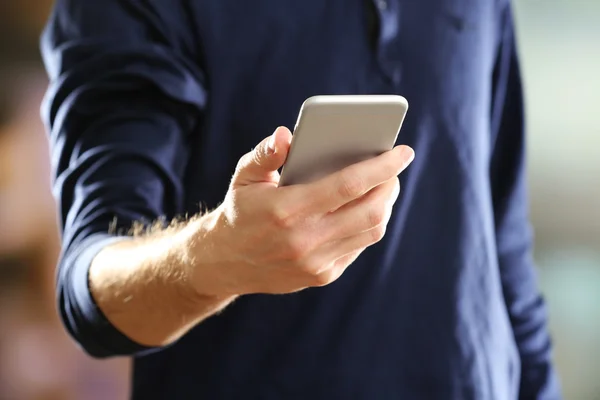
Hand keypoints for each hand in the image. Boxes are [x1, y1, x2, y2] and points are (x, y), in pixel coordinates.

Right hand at [190, 126, 414, 295]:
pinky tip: (364, 209)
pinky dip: (368, 225)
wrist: (223, 262)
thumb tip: (287, 134)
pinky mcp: (322, 276)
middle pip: (370, 211)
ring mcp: (316, 262)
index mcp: (287, 209)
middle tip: (393, 169)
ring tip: (384, 186)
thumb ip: (266, 153)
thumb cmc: (240, 211)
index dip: (382, 167)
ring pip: (371, 232)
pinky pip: (358, 247)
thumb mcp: (244, 177)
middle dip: (390, 185)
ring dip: (384, 206)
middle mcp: (305, 240)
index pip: (349, 185)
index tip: (404, 152)